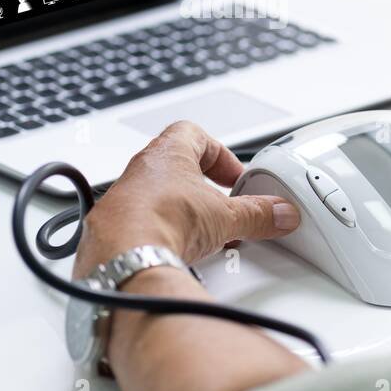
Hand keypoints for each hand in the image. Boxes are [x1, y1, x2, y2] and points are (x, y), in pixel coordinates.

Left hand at [71, 121, 300, 279]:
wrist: (126, 255)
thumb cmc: (163, 219)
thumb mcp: (225, 216)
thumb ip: (257, 214)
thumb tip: (279, 213)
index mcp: (167, 152)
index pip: (195, 134)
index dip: (219, 155)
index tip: (233, 177)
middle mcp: (140, 170)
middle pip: (177, 167)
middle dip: (203, 187)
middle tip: (221, 205)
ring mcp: (123, 198)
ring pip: (157, 196)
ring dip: (181, 211)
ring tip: (202, 232)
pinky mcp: (111, 228)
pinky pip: (141, 222)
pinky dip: (162, 232)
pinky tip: (177, 250)